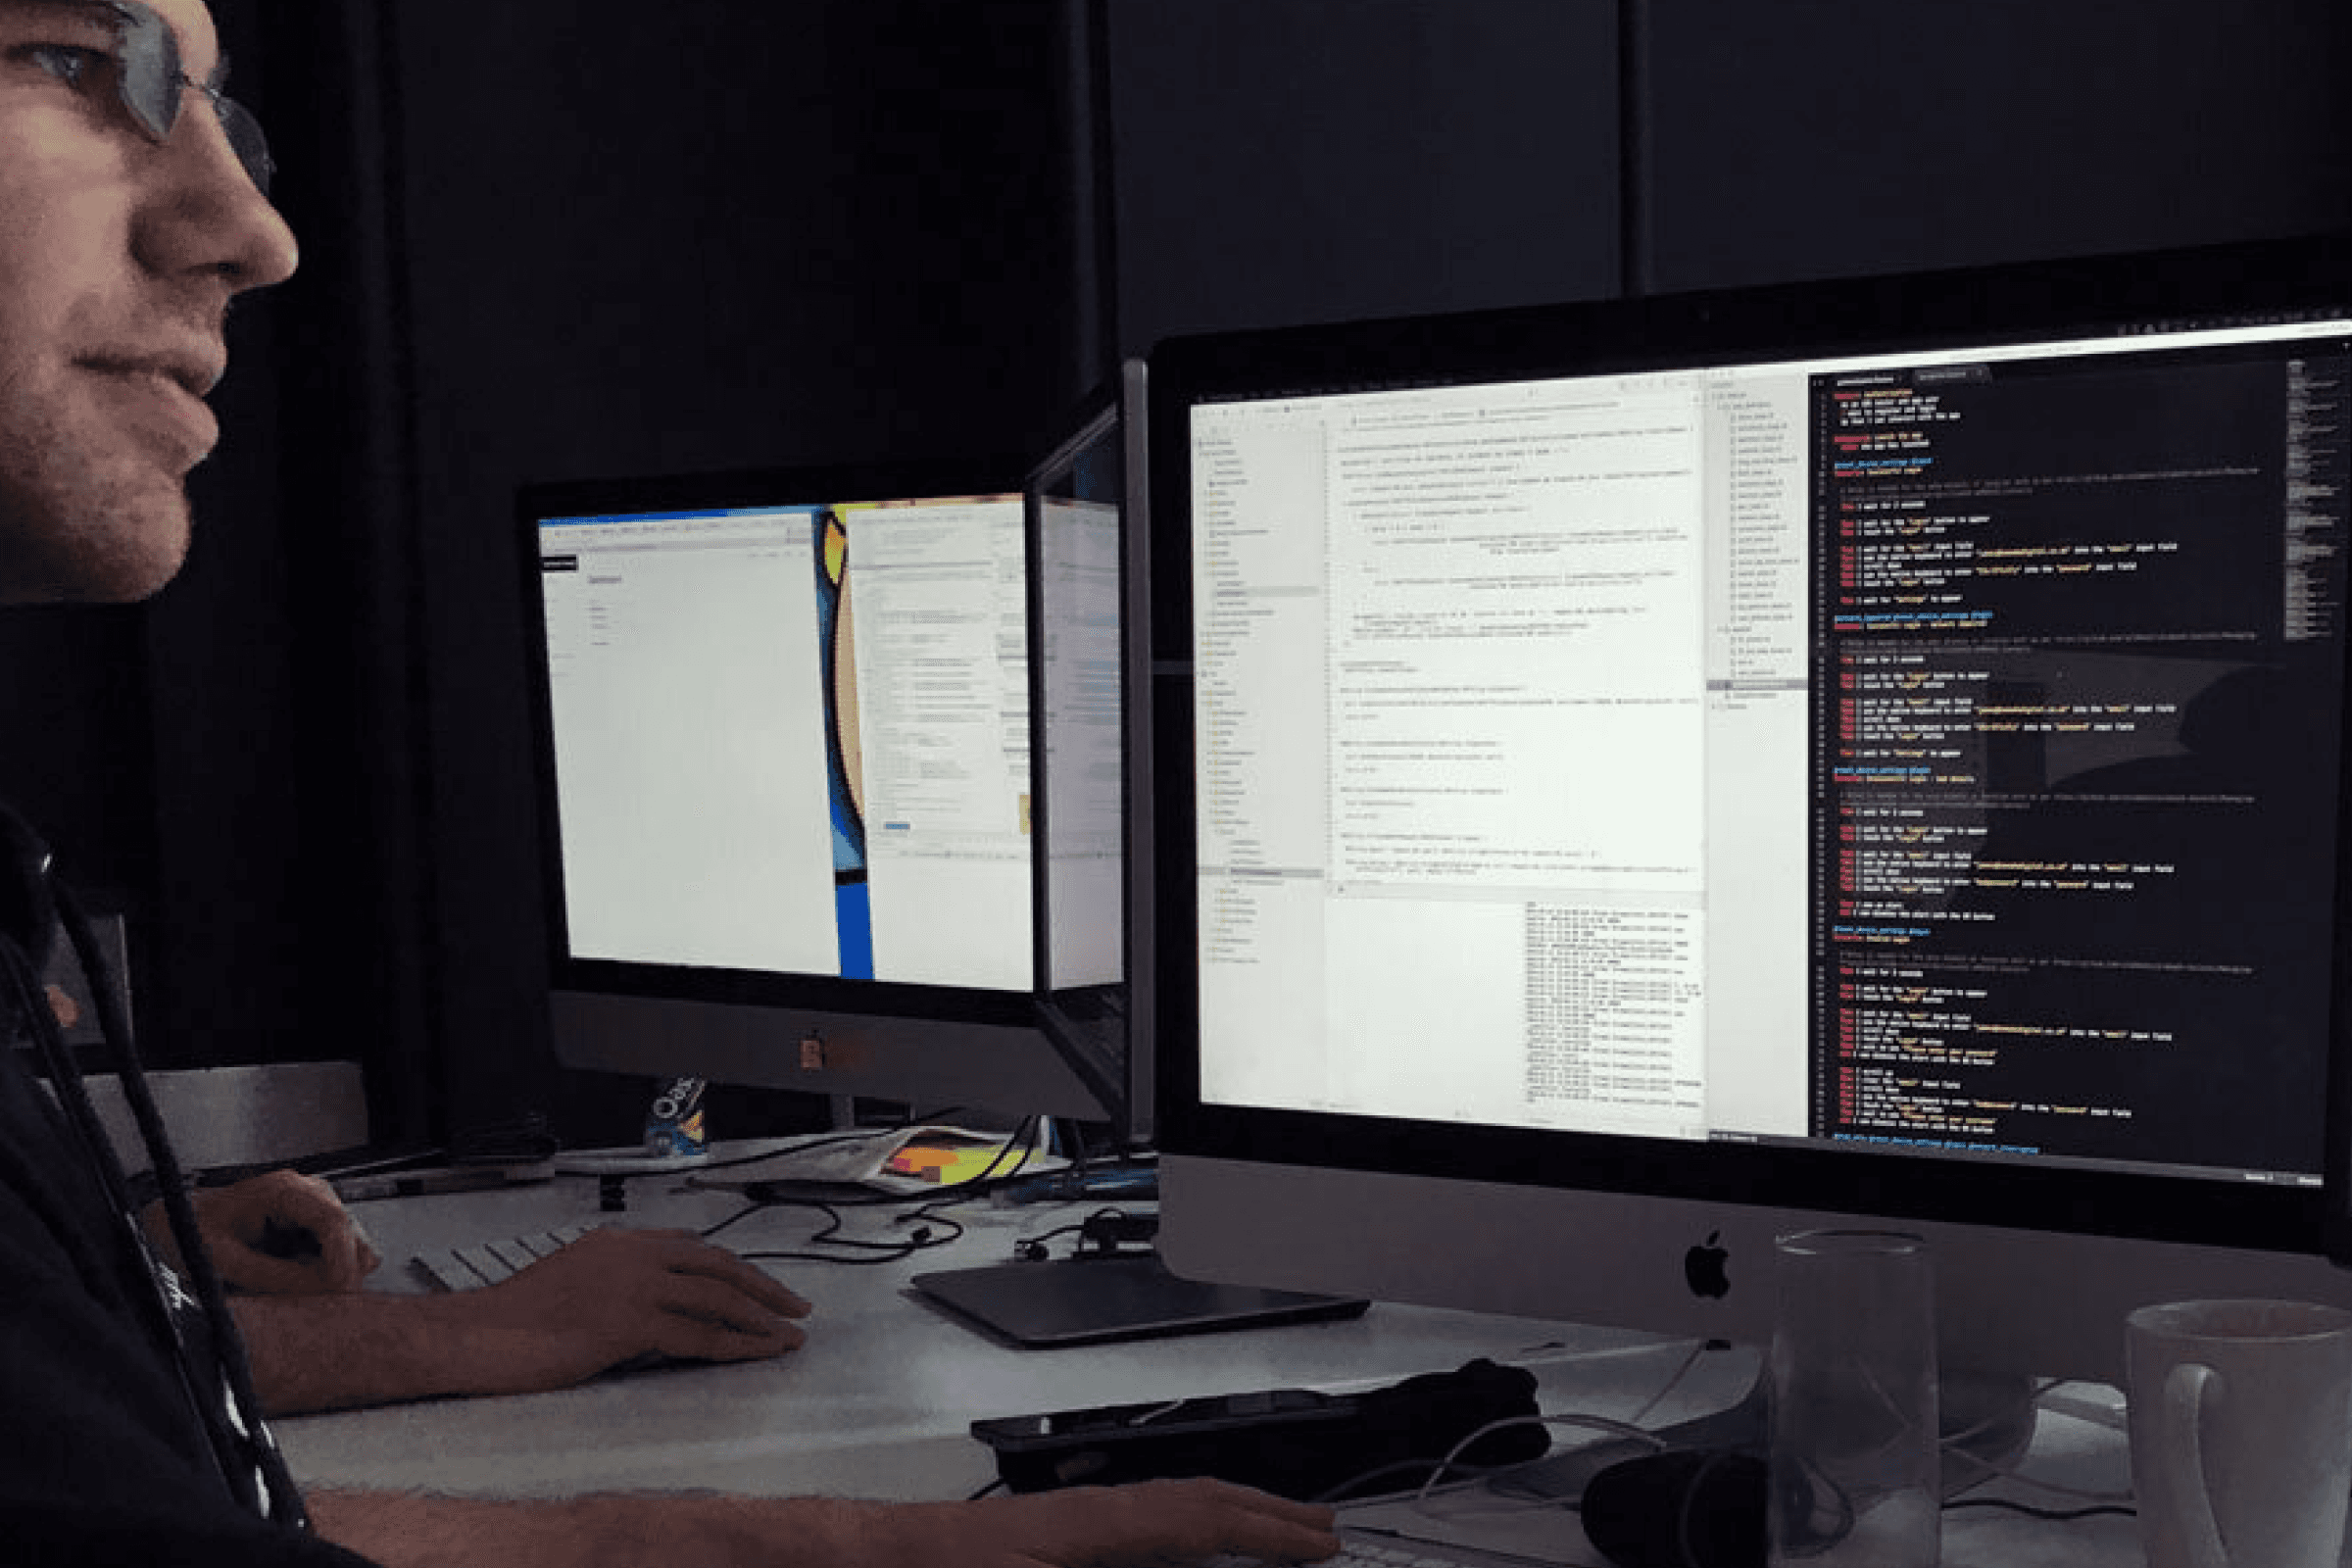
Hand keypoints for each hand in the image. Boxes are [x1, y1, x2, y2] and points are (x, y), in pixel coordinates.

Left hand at [147, 1169, 382, 1294]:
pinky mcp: (318, 1224)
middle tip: (314, 1301)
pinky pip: (343, 1251)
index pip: (333, 1221)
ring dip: (334, 1272)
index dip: (342, 1259)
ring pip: (354, 1243)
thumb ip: (273, 1275)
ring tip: (293, 1287)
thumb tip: (324, 1289)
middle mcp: (309, 1191)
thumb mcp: (224, 1261)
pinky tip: (298, 1279)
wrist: (178, 1223)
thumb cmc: (193, 1235)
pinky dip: (331, 1271)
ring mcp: (317, 1206)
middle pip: (351, 1233)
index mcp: (284, 1190)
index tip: (338, 1290)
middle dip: (341, 1270)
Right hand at [466, 1227, 810, 1390]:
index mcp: (619, 1242)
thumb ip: (614, 1279)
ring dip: (760, 1317)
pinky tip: (756, 1354)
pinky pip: (698, 1335)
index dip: (732, 1268)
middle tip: (796, 1304)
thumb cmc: (514, 1319)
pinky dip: (735, 1345)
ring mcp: (632, 1286)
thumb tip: (650, 1303)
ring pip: (717, 1297)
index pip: (692, 1248)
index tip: (759, 1284)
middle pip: (717, 1265)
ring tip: (789, 1334)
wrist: (477, 1334)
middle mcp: (632, 1255)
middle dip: (763, 1286)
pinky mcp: (628, 1323)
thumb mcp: (572, 1280)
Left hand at [910, 1479, 1340, 1567]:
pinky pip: (1143, 1522)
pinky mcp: (1058, 1535)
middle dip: (1267, 1516)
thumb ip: (1128, 1563)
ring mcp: (1077, 1518)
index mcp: (1098, 1523)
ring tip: (1274, 1534)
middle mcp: (1094, 1509)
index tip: (1321, 1545)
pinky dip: (1187, 1530)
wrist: (877, 1559)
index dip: (1270, 1533)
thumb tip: (1185, 1552)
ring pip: (1174, 1507)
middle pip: (1201, 1500)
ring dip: (1230, 1520)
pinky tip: (1192, 1549)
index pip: (1206, 1519)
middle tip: (1323, 1533)